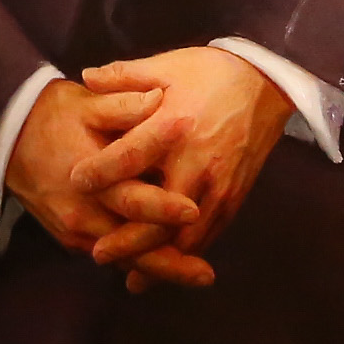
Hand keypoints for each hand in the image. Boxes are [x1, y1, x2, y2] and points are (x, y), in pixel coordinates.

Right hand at [3, 78, 196, 282]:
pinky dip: (137, 261)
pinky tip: (166, 265)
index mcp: (88, 180)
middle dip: (170, 264)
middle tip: (206, 275)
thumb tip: (161, 98)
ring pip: (122, 259)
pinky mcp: (71, 238)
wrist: (7, 138)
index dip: (162, 207)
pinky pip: (110, 255)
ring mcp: (74, 231)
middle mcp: (81, 214)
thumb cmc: (51, 117)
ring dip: (158, 270)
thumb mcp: (86, 104)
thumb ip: (124, 105)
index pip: (130, 199)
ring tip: (196, 275)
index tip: (194, 211)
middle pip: (130, 247)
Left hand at [70, 46, 291, 287]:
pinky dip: (187, 254)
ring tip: (131, 277)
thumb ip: (125, 76)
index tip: (75, 183)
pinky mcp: (235, 196)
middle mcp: (197, 161)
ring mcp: (219, 183)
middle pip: (160, 213)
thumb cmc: (212, 73)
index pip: (131, 155)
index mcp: (174, 125)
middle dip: (129, 239)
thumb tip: (85, 77)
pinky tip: (168, 266)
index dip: (102, 171)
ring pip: (187, 234)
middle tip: (97, 254)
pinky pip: (210, 234)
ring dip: (160, 259)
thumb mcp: (168, 66)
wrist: (268, 83)